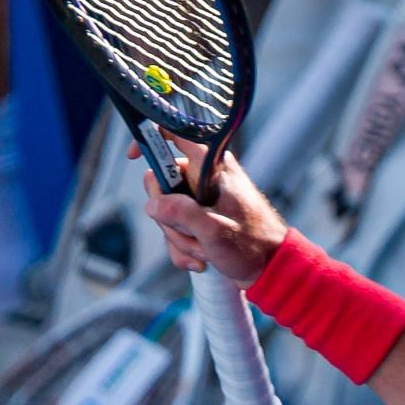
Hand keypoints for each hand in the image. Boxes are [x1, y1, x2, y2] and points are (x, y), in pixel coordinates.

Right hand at [136, 137, 287, 287]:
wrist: (271, 268)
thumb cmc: (253, 246)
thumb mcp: (213, 229)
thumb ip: (180, 212)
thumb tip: (153, 205)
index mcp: (211, 167)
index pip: (175, 135)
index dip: (150, 138)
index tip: (133, 156)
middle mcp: (205, 178)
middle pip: (160, 185)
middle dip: (169, 217)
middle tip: (192, 233)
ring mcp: (202, 199)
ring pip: (166, 212)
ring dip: (180, 238)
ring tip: (205, 250)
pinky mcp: (201, 219)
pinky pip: (176, 230)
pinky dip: (185, 248)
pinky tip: (203, 259)